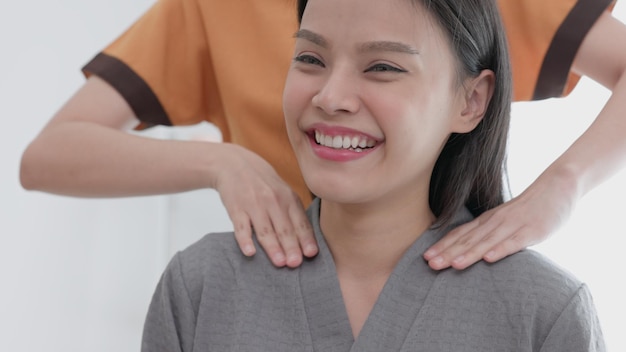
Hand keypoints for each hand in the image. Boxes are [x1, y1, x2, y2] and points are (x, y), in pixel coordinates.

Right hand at [213, 144, 317, 267]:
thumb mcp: (283, 192)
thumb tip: (307, 240)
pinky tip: (250, 252)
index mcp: (288, 198)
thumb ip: (293, 212)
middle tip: (296, 263)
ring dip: (273, 247)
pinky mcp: (236, 208)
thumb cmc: (263, 183)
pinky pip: (241, 227)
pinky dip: (245, 240)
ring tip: (280, 263)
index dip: (306, 238)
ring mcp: (254, 204)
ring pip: (265, 229)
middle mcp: (273, 201)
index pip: (300, 222)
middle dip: (291, 247)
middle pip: (284, 228)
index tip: (311, 254)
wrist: (234, 164)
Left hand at [423, 173, 577, 269]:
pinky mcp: (533, 230)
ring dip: (469, 253)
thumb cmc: (529, 208)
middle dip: (448, 252)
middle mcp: (496, 222)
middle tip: (430, 265)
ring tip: (453, 264)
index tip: (425, 258)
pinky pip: (515, 242)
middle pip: (469, 239)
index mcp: (488, 220)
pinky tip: (488, 259)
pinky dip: (501, 250)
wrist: (558, 186)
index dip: (443, 246)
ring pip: (487, 241)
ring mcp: (514, 225)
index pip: (461, 234)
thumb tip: (469, 250)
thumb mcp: (504, 219)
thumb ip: (488, 233)